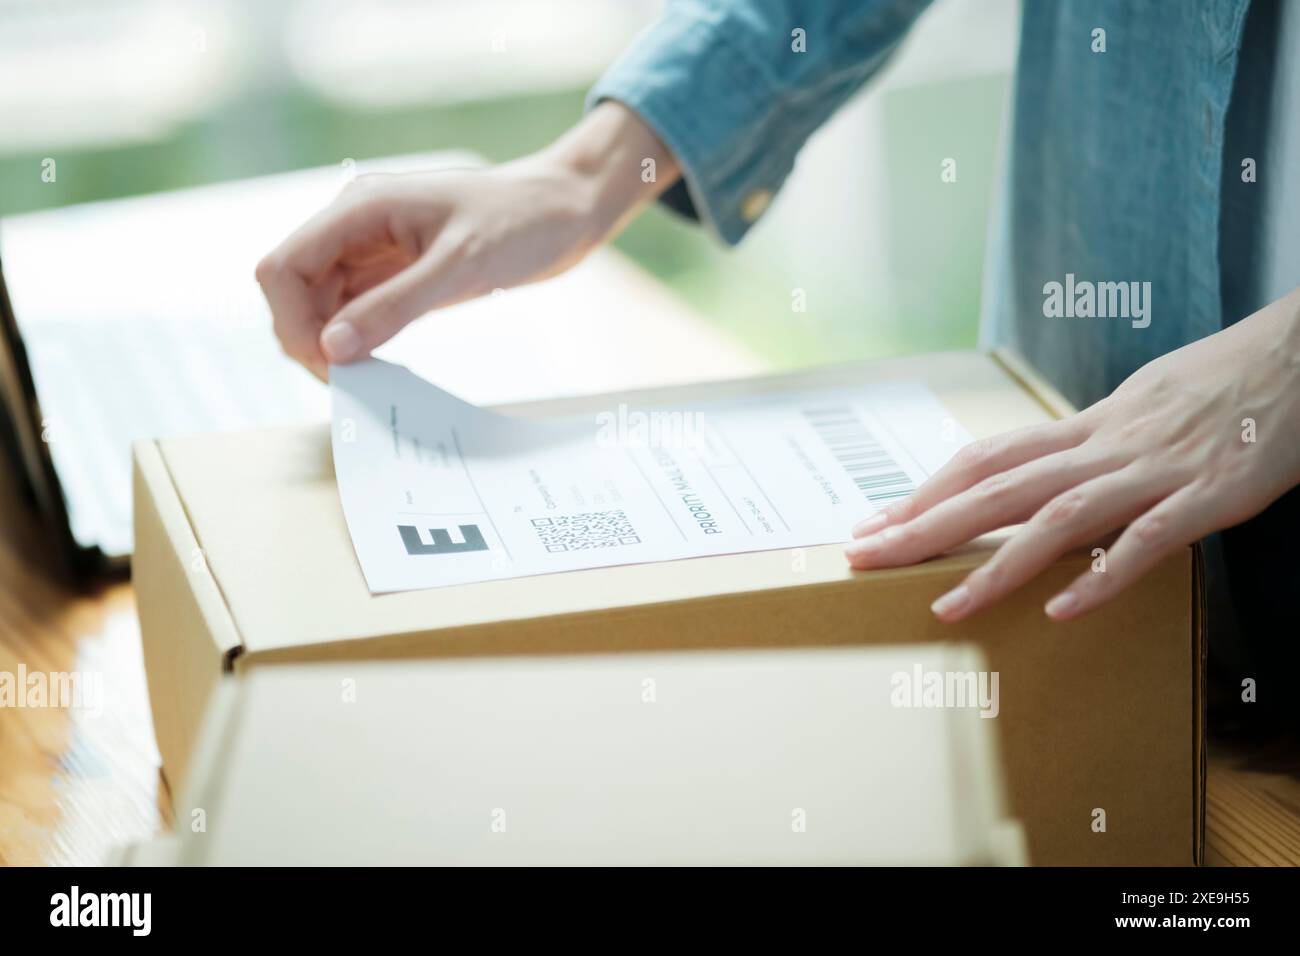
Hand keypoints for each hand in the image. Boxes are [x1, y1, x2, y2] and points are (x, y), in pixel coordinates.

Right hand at [255, 102, 678, 379]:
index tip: (329, 367)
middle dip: (307, 337)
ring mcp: (373, 249)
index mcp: (359, 207)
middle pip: (295, 289)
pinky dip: (357, 338)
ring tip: (364, 379)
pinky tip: (378, 363)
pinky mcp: (396, 272)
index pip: (284, 267)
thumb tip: (332, 349)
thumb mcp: (460, 268)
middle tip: (347, 385)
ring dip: (330, 342)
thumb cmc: (521, 223)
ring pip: (320, 303)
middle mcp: (355, 225)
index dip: (291, 322)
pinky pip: (355, 309)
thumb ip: (395, 307)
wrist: (564, 212)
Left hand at [845, 288, 1299, 621]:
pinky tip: (1062, 610)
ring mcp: (1153, 470)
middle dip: (925, 525)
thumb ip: (1092, 440)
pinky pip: (1148, 539)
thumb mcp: (1140, 404)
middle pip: (996, 488)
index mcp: (1088, 426)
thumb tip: (1049, 467)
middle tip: (864, 557)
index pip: (987, 458)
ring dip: (996, 564)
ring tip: (945, 607)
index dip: (927, 491)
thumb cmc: (1222, 379)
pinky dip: (1103, 574)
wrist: (1298, 350)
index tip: (876, 521)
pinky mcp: (1207, 494)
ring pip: (1057, 517)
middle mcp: (1105, 445)